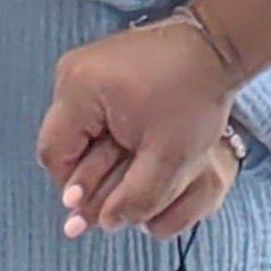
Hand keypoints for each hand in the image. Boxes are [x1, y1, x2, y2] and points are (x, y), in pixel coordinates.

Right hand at [38, 21, 235, 237]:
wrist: (216, 46)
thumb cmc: (194, 96)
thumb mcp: (168, 157)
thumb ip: (135, 197)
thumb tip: (106, 224)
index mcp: (78, 89)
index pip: (54, 154)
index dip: (75, 188)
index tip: (101, 207)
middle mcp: (71, 73)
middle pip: (64, 141)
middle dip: (90, 172)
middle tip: (116, 195)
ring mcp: (84, 66)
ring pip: (79, 128)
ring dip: (101, 154)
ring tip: (131, 169)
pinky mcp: (100, 65)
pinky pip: (91, 111)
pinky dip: (108, 133)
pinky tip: (133, 146)